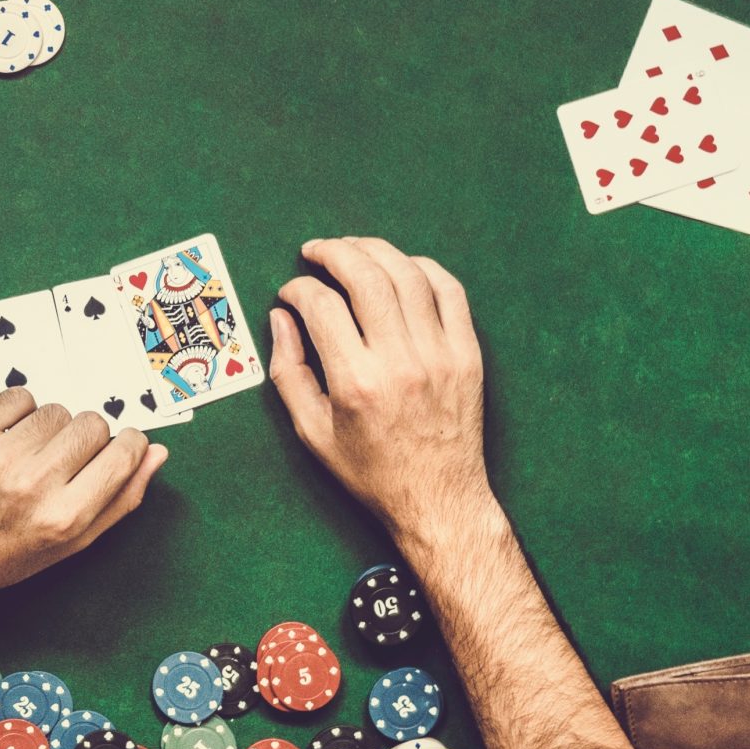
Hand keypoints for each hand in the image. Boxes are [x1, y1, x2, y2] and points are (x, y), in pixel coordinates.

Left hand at [0, 389, 167, 646]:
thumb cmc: (7, 553)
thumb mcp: (74, 543)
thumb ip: (122, 498)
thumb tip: (156, 453)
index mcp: (65, 516)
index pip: (123, 452)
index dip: (127, 446)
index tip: (117, 448)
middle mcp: (33, 484)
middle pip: (92, 424)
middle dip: (85, 440)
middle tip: (60, 464)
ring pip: (57, 410)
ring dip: (49, 429)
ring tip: (27, 458)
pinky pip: (19, 397)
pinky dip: (17, 414)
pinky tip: (6, 443)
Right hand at [268, 238, 491, 546]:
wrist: (438, 499)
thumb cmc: (370, 470)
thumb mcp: (312, 431)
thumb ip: (289, 371)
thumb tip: (281, 317)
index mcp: (357, 382)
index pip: (322, 306)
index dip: (298, 289)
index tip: (289, 294)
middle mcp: (401, 361)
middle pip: (366, 277)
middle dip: (334, 252)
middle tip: (315, 251)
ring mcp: (441, 354)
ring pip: (408, 275)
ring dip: (374, 251)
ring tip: (351, 249)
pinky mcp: (468, 354)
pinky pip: (450, 291)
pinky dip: (423, 268)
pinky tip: (400, 266)